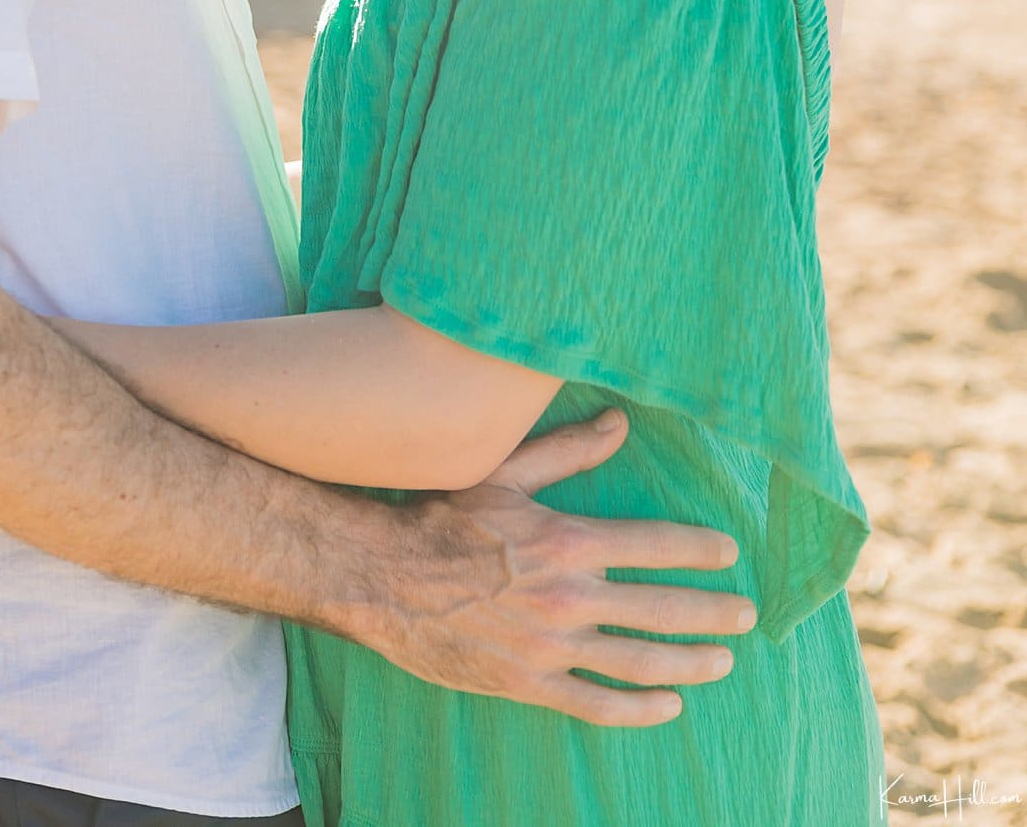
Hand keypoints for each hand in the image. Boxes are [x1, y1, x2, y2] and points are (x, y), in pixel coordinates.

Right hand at [362, 410, 755, 725]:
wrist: (385, 580)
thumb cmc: (443, 518)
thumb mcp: (502, 472)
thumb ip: (567, 450)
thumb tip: (621, 422)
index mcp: (567, 540)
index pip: (654, 544)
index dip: (699, 549)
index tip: (730, 554)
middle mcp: (569, 597)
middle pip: (662, 609)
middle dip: (713, 612)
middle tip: (747, 616)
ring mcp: (551, 647)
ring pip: (640, 662)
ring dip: (689, 662)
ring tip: (721, 660)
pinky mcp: (530, 685)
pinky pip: (598, 705)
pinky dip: (641, 709)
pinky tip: (669, 705)